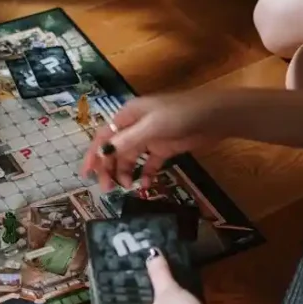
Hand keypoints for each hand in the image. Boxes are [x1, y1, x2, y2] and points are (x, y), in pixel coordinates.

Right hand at [81, 91, 220, 190]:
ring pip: (130, 158)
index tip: (87, 174)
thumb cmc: (181, 115)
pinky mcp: (164, 148)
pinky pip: (148, 164)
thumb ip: (127, 140)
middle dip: (108, 168)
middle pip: (115, 149)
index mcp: (128, 115)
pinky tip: (145, 185)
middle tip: (107, 189)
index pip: (104, 136)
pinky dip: (144, 174)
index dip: (93, 154)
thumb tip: (103, 153)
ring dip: (125, 172)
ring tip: (125, 187)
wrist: (215, 116)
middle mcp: (135, 126)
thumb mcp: (152, 126)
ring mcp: (150, 138)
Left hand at [122, 252, 239, 303]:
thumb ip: (158, 271)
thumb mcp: (168, 292)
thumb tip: (151, 252)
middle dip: (143, 283)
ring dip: (158, 289)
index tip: (124, 263)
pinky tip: (170, 279)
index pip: (120, 302)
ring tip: (154, 264)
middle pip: (139, 302)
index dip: (123, 283)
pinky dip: (170, 297)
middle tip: (139, 258)